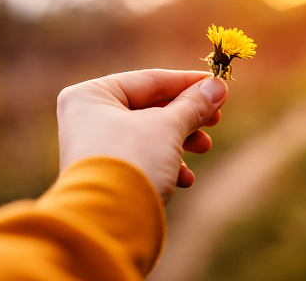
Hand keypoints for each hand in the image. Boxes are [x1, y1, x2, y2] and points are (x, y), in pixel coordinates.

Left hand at [56, 69, 227, 202]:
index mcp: (91, 96)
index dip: (188, 82)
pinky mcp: (106, 174)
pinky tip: (184, 178)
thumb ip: (193, 104)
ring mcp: (95, 148)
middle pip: (149, 108)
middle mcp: (87, 119)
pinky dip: (165, 164)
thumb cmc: (132, 162)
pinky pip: (141, 158)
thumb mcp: (168, 127)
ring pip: (148, 135)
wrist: (107, 224)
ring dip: (180, 141)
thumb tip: (218, 86)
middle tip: (215, 119)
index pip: (149, 80)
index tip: (217, 85)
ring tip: (204, 146)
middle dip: (186, 116)